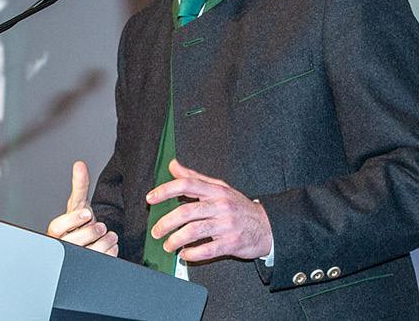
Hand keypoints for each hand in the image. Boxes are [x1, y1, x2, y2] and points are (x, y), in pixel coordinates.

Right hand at [45, 161, 117, 255]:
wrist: (86, 242)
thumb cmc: (78, 223)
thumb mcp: (78, 204)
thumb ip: (79, 185)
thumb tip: (79, 165)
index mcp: (57, 231)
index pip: (57, 227)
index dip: (72, 220)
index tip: (86, 213)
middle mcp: (64, 245)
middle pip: (74, 242)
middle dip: (91, 232)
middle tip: (101, 226)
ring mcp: (76, 258)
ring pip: (89, 254)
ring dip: (104, 243)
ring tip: (110, 235)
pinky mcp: (89, 266)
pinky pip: (101, 262)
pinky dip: (110, 253)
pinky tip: (111, 246)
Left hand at [146, 159, 271, 261]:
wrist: (267, 226)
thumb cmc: (238, 206)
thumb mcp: (219, 187)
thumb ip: (194, 177)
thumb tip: (173, 165)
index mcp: (215, 190)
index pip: (186, 184)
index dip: (165, 190)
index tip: (151, 198)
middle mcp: (220, 205)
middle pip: (186, 211)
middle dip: (166, 222)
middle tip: (155, 231)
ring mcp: (226, 225)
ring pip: (194, 231)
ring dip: (175, 240)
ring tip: (168, 245)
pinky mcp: (232, 243)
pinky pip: (207, 250)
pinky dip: (192, 254)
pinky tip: (184, 254)